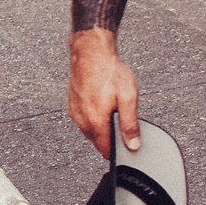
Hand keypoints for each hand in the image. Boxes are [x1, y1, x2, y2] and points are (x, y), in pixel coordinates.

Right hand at [69, 30, 141, 157]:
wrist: (90, 52)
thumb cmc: (108, 71)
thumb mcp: (128, 97)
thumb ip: (130, 124)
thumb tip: (133, 144)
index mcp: (96, 121)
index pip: (105, 150)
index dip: (118, 151)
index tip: (125, 147)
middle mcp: (82, 120)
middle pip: (98, 142)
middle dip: (110, 138)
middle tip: (121, 122)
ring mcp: (75, 113)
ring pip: (90, 132)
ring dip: (101, 127)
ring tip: (111, 109)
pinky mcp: (72, 106)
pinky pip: (84, 121)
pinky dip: (93, 118)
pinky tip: (101, 104)